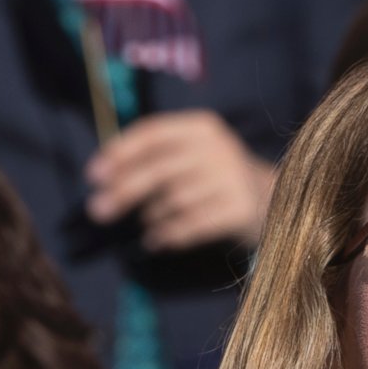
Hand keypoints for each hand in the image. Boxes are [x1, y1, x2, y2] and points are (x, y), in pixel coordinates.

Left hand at [84, 109, 276, 250]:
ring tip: (148, 225)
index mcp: (201, 127)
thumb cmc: (217, 179)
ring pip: (173, 200)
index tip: (93, 175)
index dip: (120, 153)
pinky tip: (157, 241)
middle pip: (158, 169)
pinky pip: (191, 224)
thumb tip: (104, 181)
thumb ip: (154, 162)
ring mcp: (232, 179)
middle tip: (97, 211)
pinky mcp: (240, 210)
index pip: (152, 134)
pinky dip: (168, 235)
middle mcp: (218, 148)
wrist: (273, 201)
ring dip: (151, 216)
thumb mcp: (191, 157)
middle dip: (124, 190)